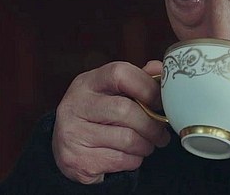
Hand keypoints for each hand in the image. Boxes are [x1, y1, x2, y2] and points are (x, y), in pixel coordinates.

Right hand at [52, 61, 170, 183]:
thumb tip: (160, 69)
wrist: (67, 150)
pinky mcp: (77, 160)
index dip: (147, 87)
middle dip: (152, 125)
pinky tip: (131, 156)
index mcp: (87, 83)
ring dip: (146, 145)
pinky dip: (134, 160)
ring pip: (127, 139)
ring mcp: (72, 133)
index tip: (161, 102)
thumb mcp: (112, 92)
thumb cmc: (99, 116)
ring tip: (148, 144)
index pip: (120, 74)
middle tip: (161, 133)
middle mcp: (75, 105)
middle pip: (126, 110)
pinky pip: (121, 160)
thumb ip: (137, 79)